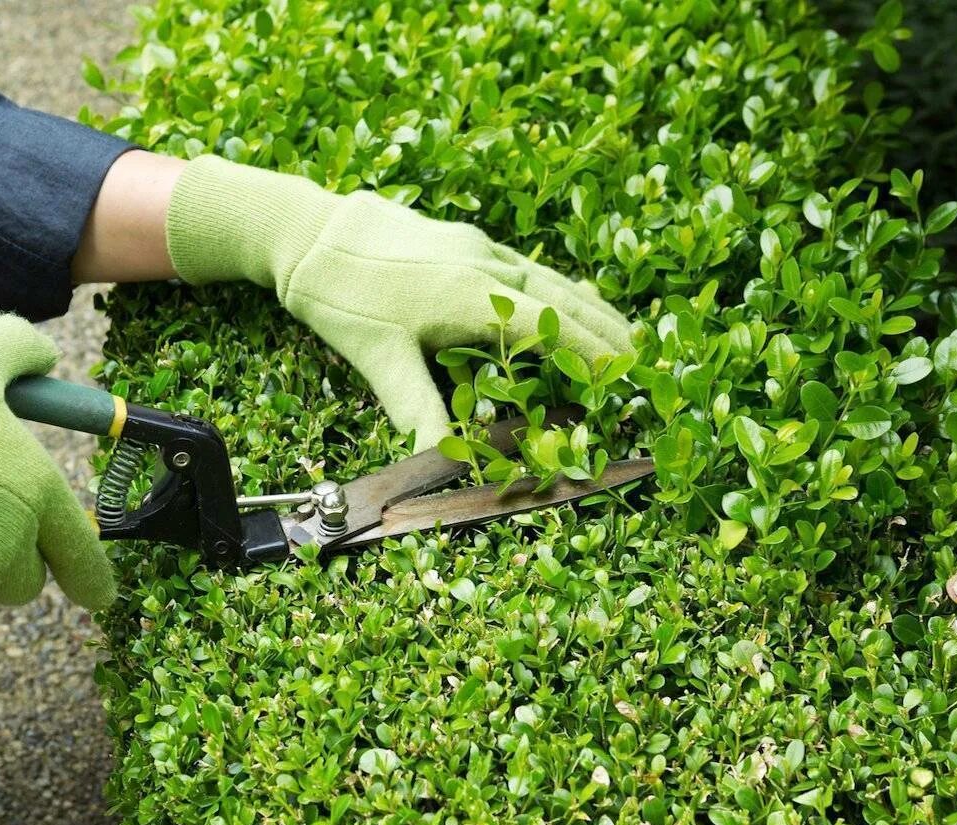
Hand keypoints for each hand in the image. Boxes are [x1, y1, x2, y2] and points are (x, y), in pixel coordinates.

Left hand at [165, 156, 632, 449]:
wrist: (307, 229)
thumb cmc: (340, 295)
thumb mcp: (378, 358)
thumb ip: (416, 408)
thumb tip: (442, 462)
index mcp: (473, 297)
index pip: (551, 332)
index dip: (593, 358)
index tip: (627, 381)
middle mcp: (487, 266)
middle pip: (565, 302)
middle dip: (609, 333)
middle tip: (649, 361)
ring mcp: (478, 247)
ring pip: (551, 280)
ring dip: (590, 308)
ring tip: (625, 332)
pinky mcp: (465, 239)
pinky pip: (528, 266)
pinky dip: (558, 288)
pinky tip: (564, 297)